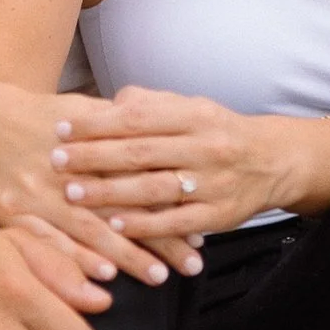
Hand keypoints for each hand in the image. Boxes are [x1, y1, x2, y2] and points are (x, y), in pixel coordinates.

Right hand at [0, 81, 203, 281]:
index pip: (140, 179)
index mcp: (89, 145)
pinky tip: (103, 278)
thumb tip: (169, 133)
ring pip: (89, 229)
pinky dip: (76, 260)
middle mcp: (66, 171)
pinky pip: (48, 242)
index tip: (200, 229)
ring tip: (159, 277)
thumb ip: (122, 126)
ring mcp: (37, 193)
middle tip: (192, 264)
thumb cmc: (41, 119)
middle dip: (159, 238)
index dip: (171, 204)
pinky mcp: (12, 212)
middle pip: (120, 207)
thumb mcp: (82, 112)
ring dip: (126, 256)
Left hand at [48, 87, 295, 239]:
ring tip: (73, 194)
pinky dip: (145, 225)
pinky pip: (177, 222)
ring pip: (155, 188)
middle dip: (94, 157)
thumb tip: (109, 103)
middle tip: (55, 161)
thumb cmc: (218, 132)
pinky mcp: (219, 215)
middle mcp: (205, 146)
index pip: (138, 117)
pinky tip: (115, 226)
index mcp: (194, 115)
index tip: (61, 128)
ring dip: (111, 193)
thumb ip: (151, 104)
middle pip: (141, 152)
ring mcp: (213, 183)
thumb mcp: (192, 107)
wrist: (274, 161)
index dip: (97, 123)